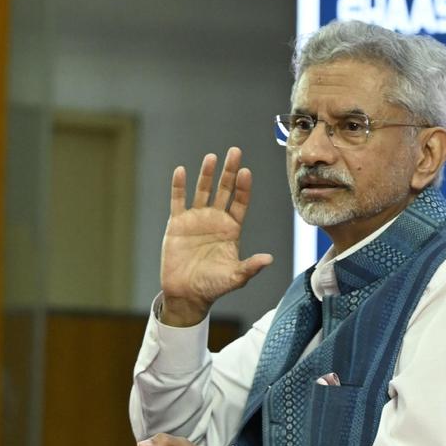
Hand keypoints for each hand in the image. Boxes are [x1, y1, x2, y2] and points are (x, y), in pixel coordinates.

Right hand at [160, 147, 272, 325]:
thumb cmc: (213, 286)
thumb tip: (269, 259)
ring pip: (202, 191)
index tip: (246, 172)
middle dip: (229, 171)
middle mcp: (215, 220)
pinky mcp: (177, 224)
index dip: (243, 188)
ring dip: (206, 174)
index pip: (240, 203)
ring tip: (211, 157)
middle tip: (234, 152)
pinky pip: (178, 201)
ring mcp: (196, 220)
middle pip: (224, 190)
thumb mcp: (235, 277)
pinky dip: (178, 186)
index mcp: (231, 229)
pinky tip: (181, 171)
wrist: (186, 294)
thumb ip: (250, 266)